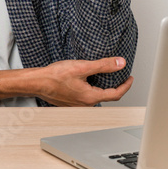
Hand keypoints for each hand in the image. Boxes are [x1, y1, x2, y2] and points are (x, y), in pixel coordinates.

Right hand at [0, 57, 133, 105]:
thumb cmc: (55, 76)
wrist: (37, 82)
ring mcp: (78, 104)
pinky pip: (86, 96)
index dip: (126, 85)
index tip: (130, 78)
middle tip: (120, 75)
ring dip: (103, 86)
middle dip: (115, 85)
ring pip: (96, 96)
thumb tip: (120, 63)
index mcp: (91, 97)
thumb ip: (104, 65)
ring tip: (104, 75)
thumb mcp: (82, 67)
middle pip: (107, 96)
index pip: (116, 94)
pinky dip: (92, 88)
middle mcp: (85, 104)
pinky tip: (87, 79)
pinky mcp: (71, 102)